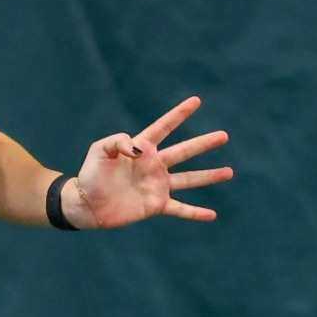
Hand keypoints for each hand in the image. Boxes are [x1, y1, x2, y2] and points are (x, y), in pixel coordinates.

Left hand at [66, 97, 232, 227]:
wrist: (86, 204)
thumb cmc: (91, 174)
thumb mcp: (99, 150)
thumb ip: (118, 142)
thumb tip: (140, 150)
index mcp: (142, 148)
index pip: (164, 127)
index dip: (179, 114)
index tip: (196, 101)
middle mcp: (154, 165)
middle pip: (184, 151)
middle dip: (204, 143)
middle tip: (224, 135)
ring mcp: (157, 185)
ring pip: (189, 179)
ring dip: (209, 176)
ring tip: (230, 172)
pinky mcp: (156, 205)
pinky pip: (180, 209)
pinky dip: (195, 212)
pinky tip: (212, 214)